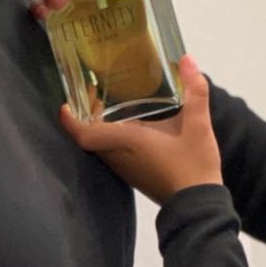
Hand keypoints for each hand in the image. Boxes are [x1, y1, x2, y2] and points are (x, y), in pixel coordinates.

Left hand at [61, 56, 222, 203]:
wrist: (198, 206)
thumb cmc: (194, 166)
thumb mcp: (199, 126)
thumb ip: (196, 91)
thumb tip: (187, 60)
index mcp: (128, 142)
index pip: (85, 134)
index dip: (71, 119)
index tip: (66, 102)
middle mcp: (120, 156)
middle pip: (90, 136)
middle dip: (87, 114)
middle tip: (95, 92)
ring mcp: (125, 169)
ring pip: (101, 146)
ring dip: (99, 126)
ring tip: (111, 104)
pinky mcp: (134, 176)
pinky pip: (112, 153)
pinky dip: (112, 137)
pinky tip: (131, 127)